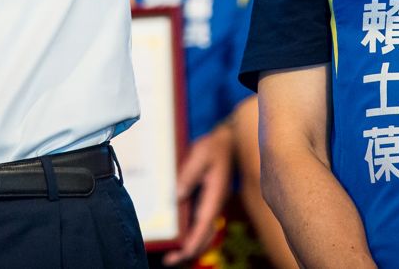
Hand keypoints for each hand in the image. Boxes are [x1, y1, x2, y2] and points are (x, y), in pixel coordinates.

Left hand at [168, 123, 234, 263]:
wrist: (229, 141)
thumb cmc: (213, 147)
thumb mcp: (199, 156)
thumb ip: (188, 176)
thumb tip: (177, 196)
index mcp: (215, 196)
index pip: (205, 225)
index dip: (194, 241)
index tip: (183, 253)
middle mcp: (215, 204)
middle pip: (206, 236)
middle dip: (190, 251)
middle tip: (169, 260)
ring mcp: (213, 204)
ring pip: (205, 233)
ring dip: (191, 246)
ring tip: (173, 255)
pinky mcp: (209, 201)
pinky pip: (202, 224)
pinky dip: (193, 235)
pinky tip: (180, 237)